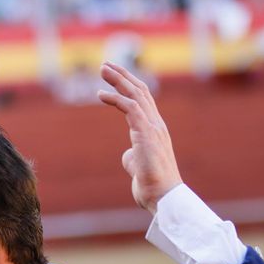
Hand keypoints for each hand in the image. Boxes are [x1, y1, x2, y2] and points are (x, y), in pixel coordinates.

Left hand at [97, 61, 181, 213]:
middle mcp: (157, 125)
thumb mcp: (139, 167)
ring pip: (136, 94)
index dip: (129, 86)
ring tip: (103, 69)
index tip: (113, 78)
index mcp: (156, 131)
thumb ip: (133, 156)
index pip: (144, 100)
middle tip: (106, 65)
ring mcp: (153, 127)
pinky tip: (101, 95)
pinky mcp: (147, 133)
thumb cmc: (152, 185)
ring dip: (118, 80)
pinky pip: (130, 108)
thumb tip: (127, 155)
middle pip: (140, 91)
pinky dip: (115, 98)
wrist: (163, 197)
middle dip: (123, 76)